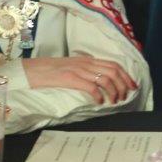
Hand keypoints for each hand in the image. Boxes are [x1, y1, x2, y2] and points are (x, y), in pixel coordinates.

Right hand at [22, 56, 137, 103]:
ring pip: (105, 78)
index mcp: (86, 60)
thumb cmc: (48, 72)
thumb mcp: (70, 68)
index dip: (126, 75)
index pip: (113, 64)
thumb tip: (98, 82)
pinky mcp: (69, 78)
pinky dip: (99, 94)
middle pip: (114, 71)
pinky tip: (100, 101)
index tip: (133, 86)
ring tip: (114, 101)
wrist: (29, 71)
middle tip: (126, 96)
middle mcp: (85, 63)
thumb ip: (83, 71)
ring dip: (114, 91)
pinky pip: (91, 85)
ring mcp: (77, 69)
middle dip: (124, 84)